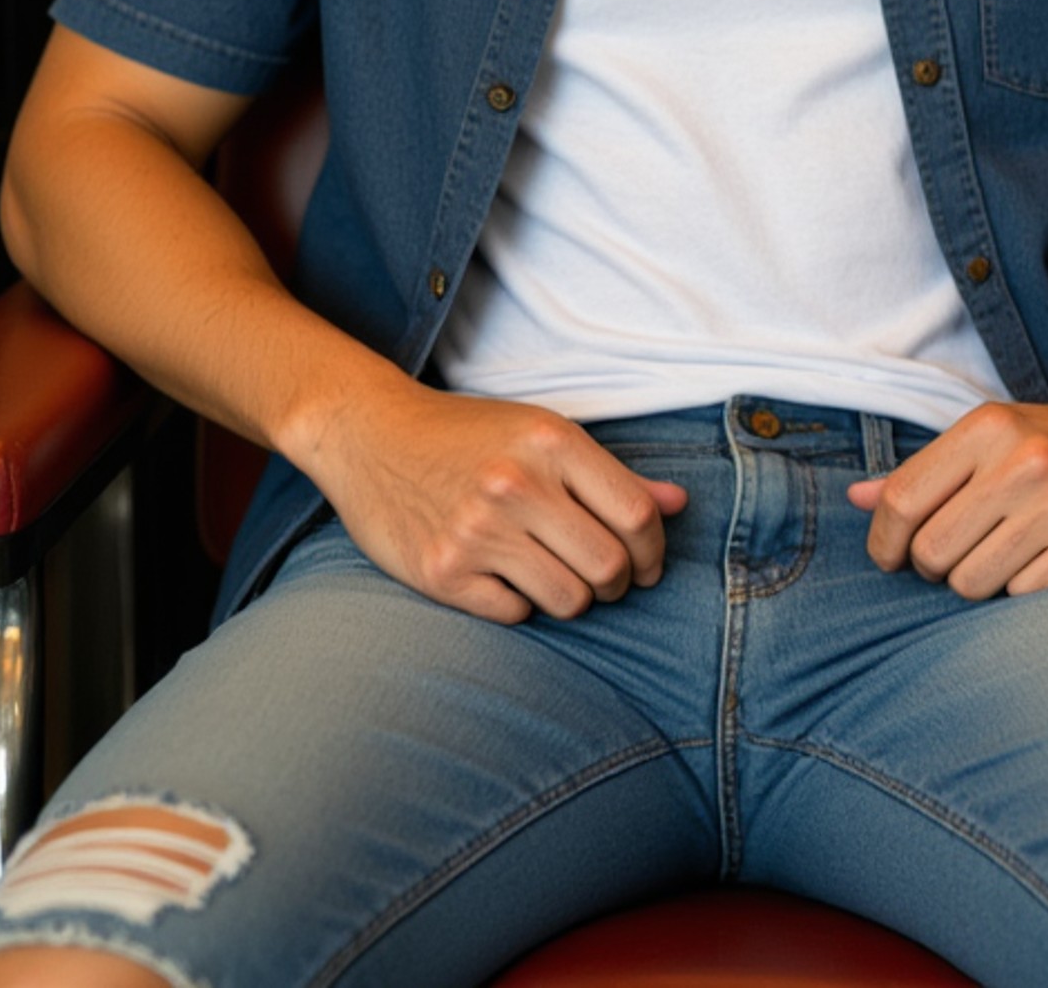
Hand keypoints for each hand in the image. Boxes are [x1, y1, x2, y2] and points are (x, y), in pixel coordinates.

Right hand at [299, 370, 687, 625]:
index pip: (636, 516)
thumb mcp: (540, 434)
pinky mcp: (441, 572)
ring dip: (573, 599)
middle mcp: (516, 484)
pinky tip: (504, 577)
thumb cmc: (467, 435)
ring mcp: (476, 530)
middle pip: (609, 566)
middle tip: (605, 579)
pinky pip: (514, 614)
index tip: (645, 562)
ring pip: (568, 600)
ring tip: (556, 578)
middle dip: (619, 583)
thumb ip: (612, 474)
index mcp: (551, 441)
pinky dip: (519, 604)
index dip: (653, 550)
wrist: (370, 433)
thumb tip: (678, 505)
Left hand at [846, 379, 1047, 599]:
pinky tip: (1037, 561)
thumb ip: (925, 471)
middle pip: (933, 550)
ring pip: (972, 582)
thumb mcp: (990, 436)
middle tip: (952, 555)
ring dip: (975, 580)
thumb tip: (856, 499)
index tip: (888, 555)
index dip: (884, 538)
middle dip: (930, 565)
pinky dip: (1020, 587)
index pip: (904, 499)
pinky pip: (1022, 595)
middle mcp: (1024, 464)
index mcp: (989, 427)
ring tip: (997, 555)